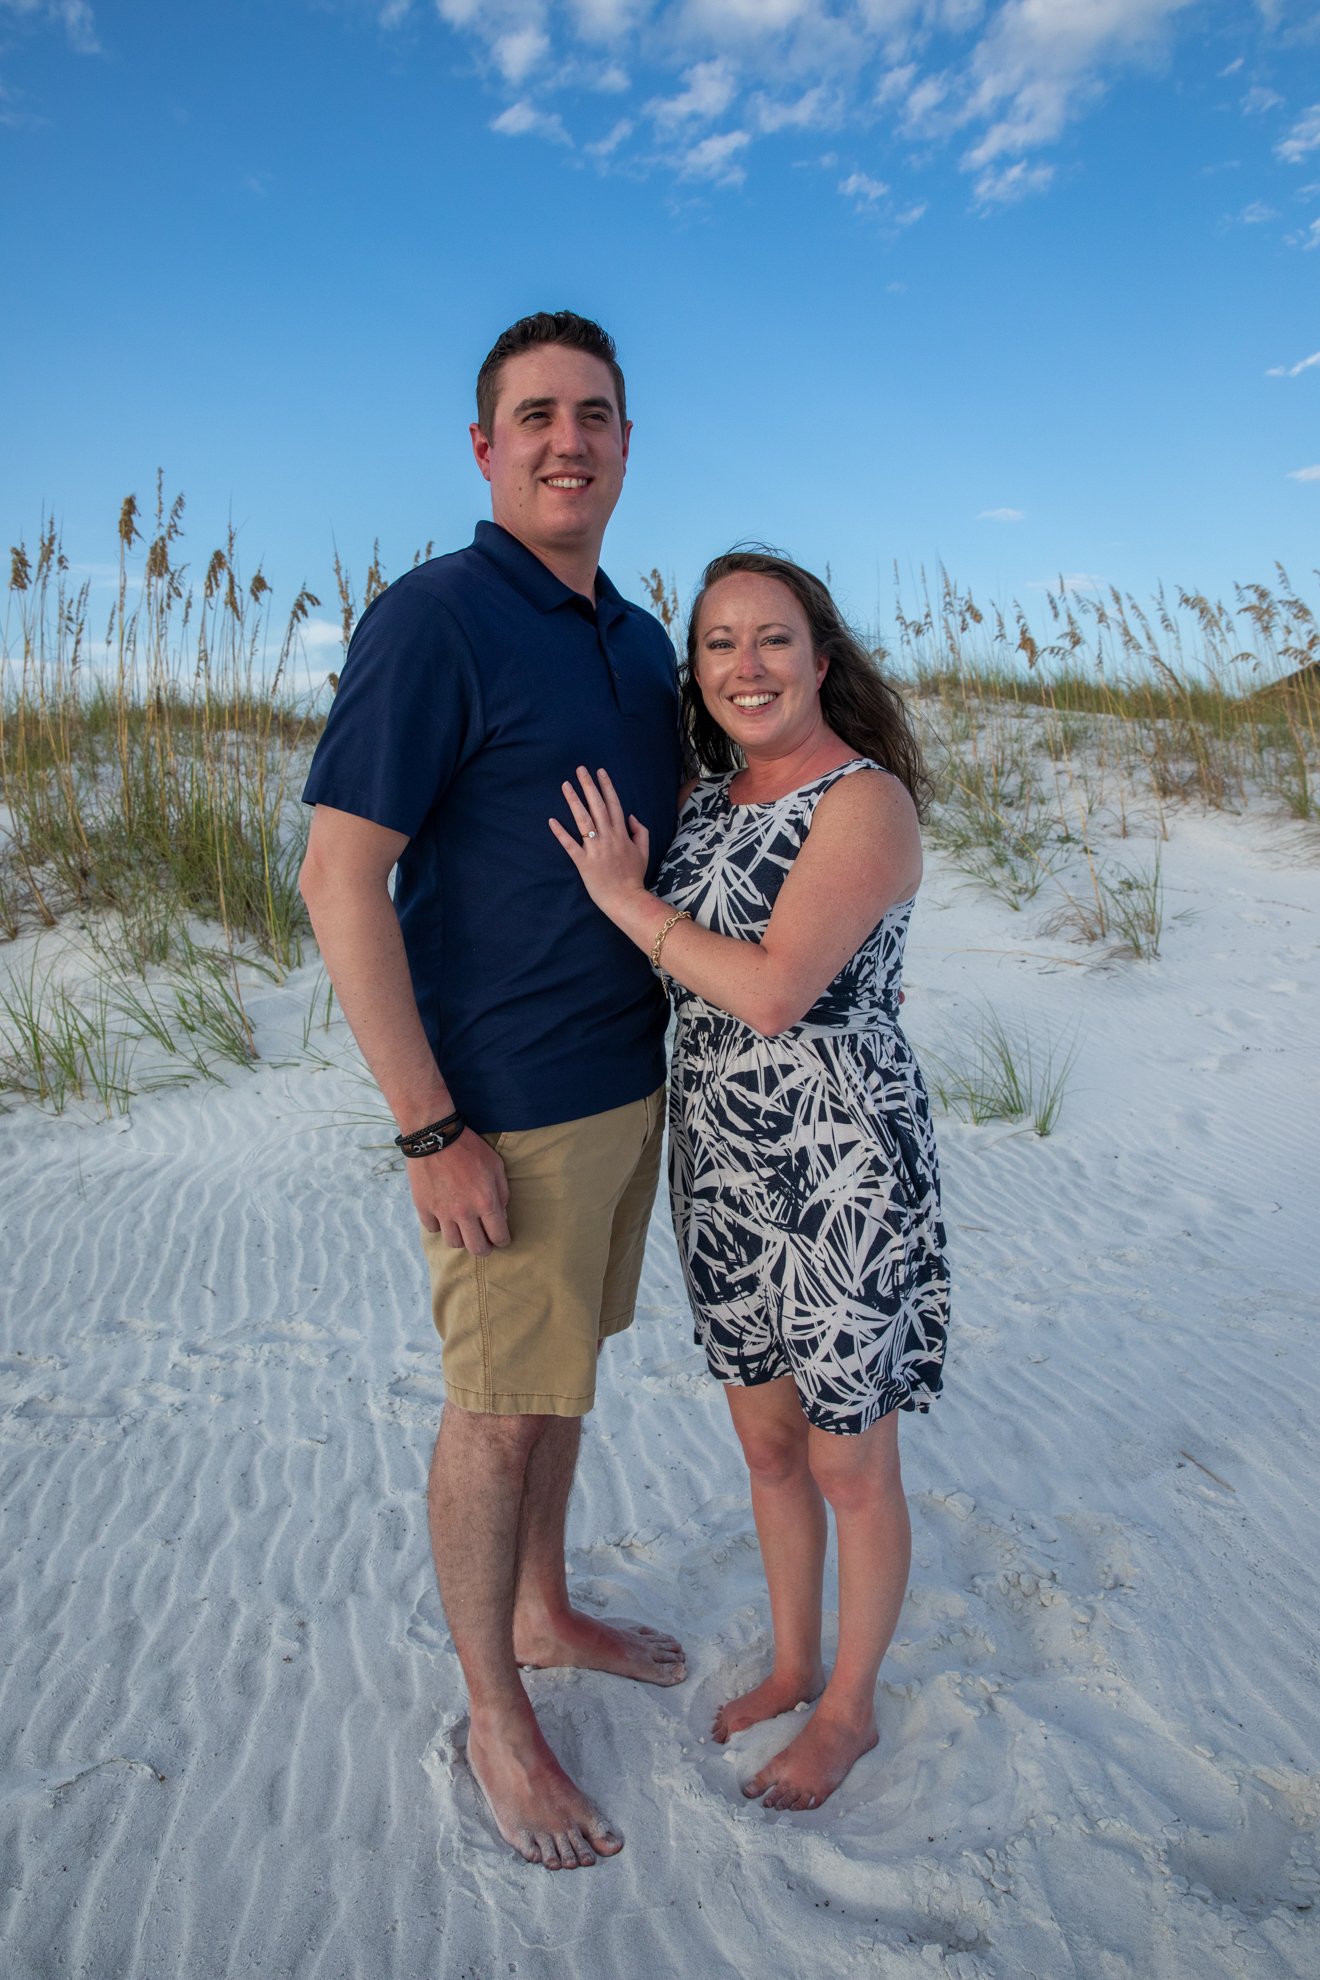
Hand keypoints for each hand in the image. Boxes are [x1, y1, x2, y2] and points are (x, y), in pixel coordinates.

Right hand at [409, 1130, 510, 1255]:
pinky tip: (443, 1215)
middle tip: (485, 1243)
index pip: (499, 1236)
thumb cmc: (469, 1148)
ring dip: (462, 1238)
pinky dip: (439, 1225)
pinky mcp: (424, 1208)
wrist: (435, 1136)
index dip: (503, 1241)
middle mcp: (464, 1212)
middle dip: (484, 1249)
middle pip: (476, 1248)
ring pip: (454, 1243)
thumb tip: (501, 1216)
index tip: (501, 1239)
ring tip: (463, 1229)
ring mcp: (442, 1212)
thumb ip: (502, 1193)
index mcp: (485, 1202)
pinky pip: (433, 1229)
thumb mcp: (496, 1165)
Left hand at [549, 766, 649, 920]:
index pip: (614, 804)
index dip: (606, 787)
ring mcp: (595, 850)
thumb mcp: (644, 851)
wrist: (626, 899)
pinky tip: (551, 820)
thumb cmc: (634, 876)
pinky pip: (570, 845)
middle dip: (589, 786)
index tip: (600, 772)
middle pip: (597, 806)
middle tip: (580, 770)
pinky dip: (560, 833)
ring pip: (583, 821)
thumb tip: (630, 816)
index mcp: (622, 834)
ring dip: (574, 801)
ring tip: (565, 785)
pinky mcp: (584, 863)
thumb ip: (640, 831)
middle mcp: (608, 838)